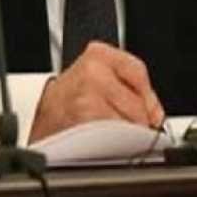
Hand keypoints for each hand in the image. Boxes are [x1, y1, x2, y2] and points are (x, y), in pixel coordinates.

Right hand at [29, 41, 164, 142]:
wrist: (42, 122)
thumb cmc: (70, 101)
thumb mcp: (97, 79)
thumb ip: (129, 86)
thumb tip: (155, 113)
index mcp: (98, 54)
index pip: (138, 71)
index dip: (148, 96)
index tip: (151, 112)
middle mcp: (91, 71)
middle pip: (137, 101)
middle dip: (140, 119)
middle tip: (130, 126)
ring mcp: (85, 95)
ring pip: (128, 120)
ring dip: (127, 132)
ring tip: (113, 132)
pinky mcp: (82, 120)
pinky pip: (113, 135)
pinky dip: (114, 141)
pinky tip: (103, 139)